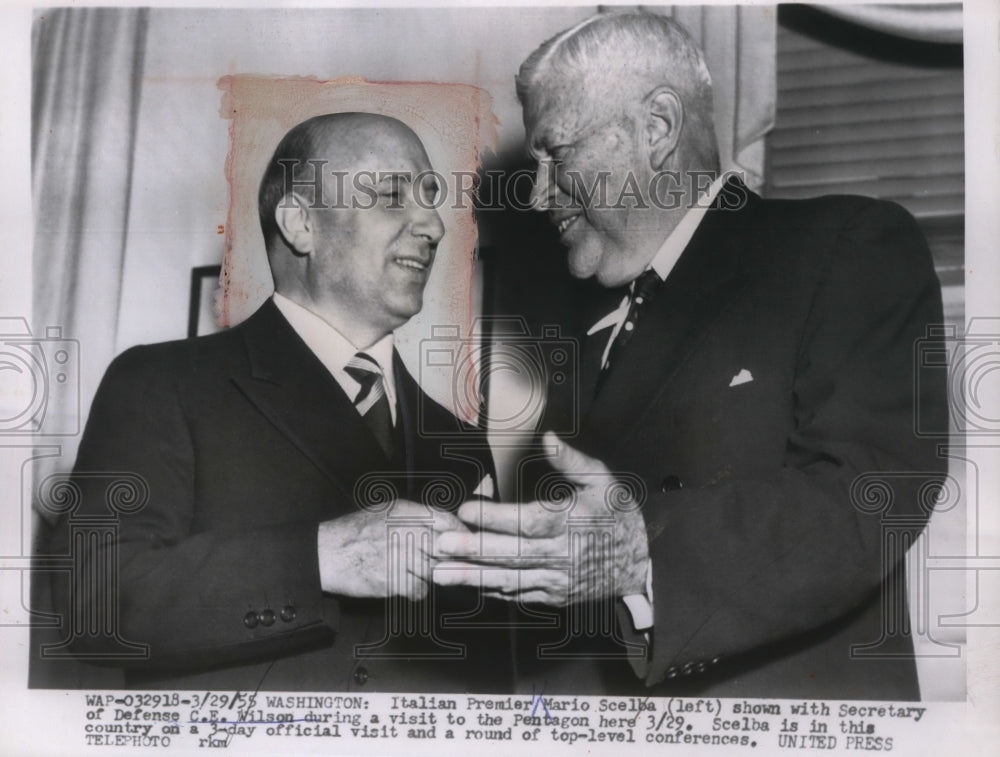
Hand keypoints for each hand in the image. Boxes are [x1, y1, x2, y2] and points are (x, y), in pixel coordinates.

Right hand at [318, 501, 466, 599]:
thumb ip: (415, 514)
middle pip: (444, 547)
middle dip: (450, 557)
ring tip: (419, 572)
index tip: (465, 541)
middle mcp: (402, 531)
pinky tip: (407, 585)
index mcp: (402, 511)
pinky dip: (417, 591)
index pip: (445, 519)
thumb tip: (448, 521)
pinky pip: (419, 589)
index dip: (459, 532)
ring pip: (434, 570)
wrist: (325, 554)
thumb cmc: (355, 532)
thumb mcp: (385, 510)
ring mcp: (397, 556)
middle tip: (450, 563)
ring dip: (432, 575)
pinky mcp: (390, 580)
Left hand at [434, 432, 648, 604]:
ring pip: (511, 579)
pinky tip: (468, 584)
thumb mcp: (603, 481)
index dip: (496, 517)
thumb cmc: (617, 516)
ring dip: (474, 576)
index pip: (528, 521)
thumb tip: (547, 437)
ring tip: (441, 573)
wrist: (640, 562)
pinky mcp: (555, 596)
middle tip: (441, 544)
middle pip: (513, 553)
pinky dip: (492, 590)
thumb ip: (572, 461)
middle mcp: (563, 554)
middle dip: (474, 549)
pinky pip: (519, 594)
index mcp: (572, 522)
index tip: (466, 509)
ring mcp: (558, 579)